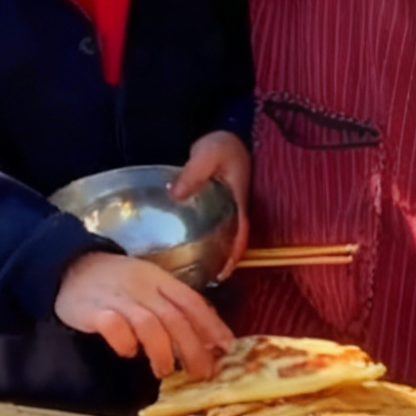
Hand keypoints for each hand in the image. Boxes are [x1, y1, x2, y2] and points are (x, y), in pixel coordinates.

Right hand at [54, 251, 234, 378]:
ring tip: (165, 371)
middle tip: (201, 372)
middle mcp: (142, 287)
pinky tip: (128, 353)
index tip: (227, 348)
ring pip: (148, 324)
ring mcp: (117, 298)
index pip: (192, 301)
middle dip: (193, 347)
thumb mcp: (148, 285)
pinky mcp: (92, 310)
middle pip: (174, 317)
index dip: (212, 325)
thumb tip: (205, 339)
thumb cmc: (116, 283)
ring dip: (162, 351)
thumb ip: (172, 307)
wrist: (69, 267)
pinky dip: (124, 342)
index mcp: (159, 279)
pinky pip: (113, 326)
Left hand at [170, 131, 252, 276]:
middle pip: (229, 246)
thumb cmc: (223, 144)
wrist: (229, 133)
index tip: (219, 276)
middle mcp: (235, 213)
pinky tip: (183, 249)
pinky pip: (211, 231)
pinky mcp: (217, 208)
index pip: (239, 238)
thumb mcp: (208, 153)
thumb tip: (175, 194)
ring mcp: (227, 212)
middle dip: (217, 265)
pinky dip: (201, 243)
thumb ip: (193, 172)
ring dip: (209, 257)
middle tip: (198, 282)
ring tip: (189, 273)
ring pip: (220, 241)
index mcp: (239, 204)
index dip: (231, 259)